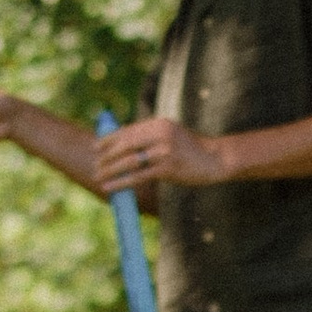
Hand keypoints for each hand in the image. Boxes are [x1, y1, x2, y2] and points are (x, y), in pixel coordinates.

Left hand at [88, 112, 225, 191]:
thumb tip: (125, 140)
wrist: (216, 159)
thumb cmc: (192, 149)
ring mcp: (164, 151)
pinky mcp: (168, 168)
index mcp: (159, 124)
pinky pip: (139, 176)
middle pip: (125, 145)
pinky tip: (111, 188)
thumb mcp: (171, 134)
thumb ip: (151, 135)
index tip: (96, 147)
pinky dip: (122, 183)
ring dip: (110, 170)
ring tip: (98, 177)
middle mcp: (160, 134)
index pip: (128, 131)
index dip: (109, 139)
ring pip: (129, 161)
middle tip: (95, 165)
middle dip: (106, 156)